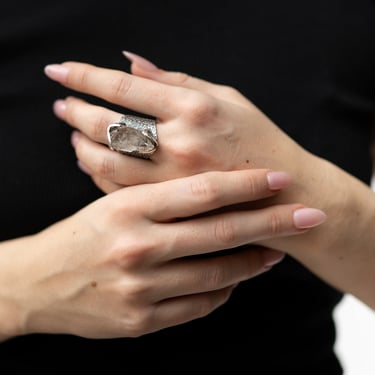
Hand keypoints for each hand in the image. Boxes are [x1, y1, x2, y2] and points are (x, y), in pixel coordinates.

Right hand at [0, 169, 323, 339]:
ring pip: (216, 275)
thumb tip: (211, 186)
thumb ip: (158, 192)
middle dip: (271, 223)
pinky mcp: (140, 321)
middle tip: (306, 215)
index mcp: (128, 207)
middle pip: (219, 233)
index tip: (278, 179)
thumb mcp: (111, 201)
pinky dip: (224, 291)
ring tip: (275, 249)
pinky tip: (235, 278)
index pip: (201, 191)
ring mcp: (140, 288)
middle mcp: (136, 248)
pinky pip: (198, 306)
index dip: (245, 184)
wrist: (36, 282)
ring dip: (252, 261)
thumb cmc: (78, 234)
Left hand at [44, 55, 312, 195]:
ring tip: (74, 134)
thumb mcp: (228, 98)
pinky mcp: (171, 206)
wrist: (285, 195)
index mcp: (195, 109)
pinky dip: (99, 173)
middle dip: (76, 111)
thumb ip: (177, 81)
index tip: (60, 71)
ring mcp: (172, 179)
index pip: (125, 88)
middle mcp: (180, 143)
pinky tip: (92, 162)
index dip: (86, 76)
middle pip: (107, 125)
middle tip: (63, 105)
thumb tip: (131, 64)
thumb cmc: (260, 141)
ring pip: (106, 162)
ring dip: (82, 145)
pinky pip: (121, 189)